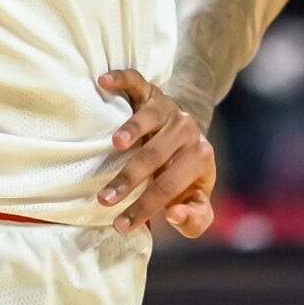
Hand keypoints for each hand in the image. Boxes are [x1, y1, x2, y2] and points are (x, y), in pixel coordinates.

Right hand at [95, 69, 217, 237]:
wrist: (188, 137)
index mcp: (200, 158)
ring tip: (115, 145)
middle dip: (128, 180)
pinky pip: (137, 82)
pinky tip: (103, 81)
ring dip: (132, 130)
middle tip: (104, 199)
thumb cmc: (185, 176)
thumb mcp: (196, 201)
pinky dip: (121, 79)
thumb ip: (194, 219)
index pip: (169, 187)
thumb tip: (174, 215)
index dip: (145, 208)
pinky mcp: (152, 92)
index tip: (120, 225)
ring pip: (150, 118)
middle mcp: (187, 131)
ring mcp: (169, 109)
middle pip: (155, 156)